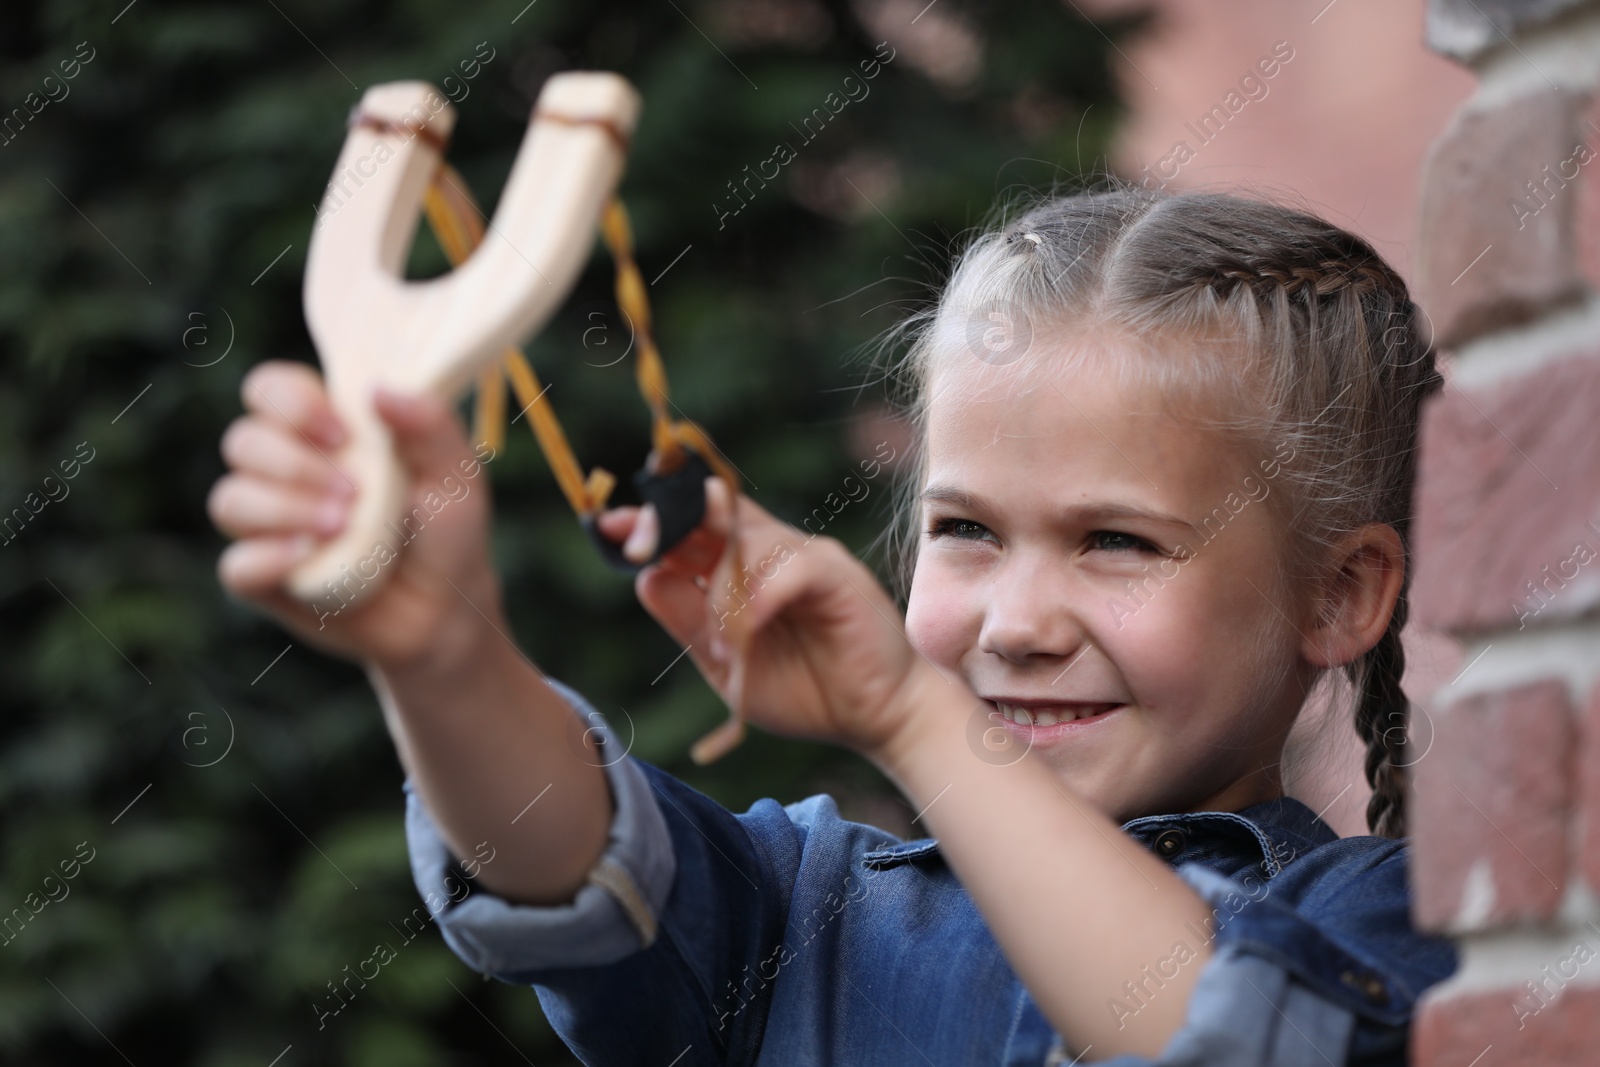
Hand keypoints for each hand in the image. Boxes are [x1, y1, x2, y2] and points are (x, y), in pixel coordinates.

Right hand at [209, 360, 503, 674]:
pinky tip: (308, 560)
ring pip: (230, 500)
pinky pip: (235, 565)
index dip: (291, 402)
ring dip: (283, 509)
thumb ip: (431, 425)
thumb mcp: (457, 475)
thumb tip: (378, 390)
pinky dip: (266, 559)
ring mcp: (271, 527)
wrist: (447, 610)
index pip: (271, 390)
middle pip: (243, 441)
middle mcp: (286, 473)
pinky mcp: (267, 580)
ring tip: (342, 526)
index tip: (342, 433)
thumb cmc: (448, 531)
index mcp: (325, 432)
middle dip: (293, 463)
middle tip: (353, 492)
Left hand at [596, 479, 925, 757]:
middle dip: (671, 523)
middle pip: (716, 516)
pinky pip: (792, 569)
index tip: (606, 527)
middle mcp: (774, 554)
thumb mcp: (727, 665)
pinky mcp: (839, 574)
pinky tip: (747, 627)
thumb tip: (645, 578)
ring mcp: (808, 558)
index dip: (653, 523)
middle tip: (635, 539)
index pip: (693, 530)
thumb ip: (689, 623)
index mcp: (743, 571)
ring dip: (721, 590)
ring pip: (749, 542)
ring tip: (721, 640)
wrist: (875, 719)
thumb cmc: (806, 691)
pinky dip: (762, 596)